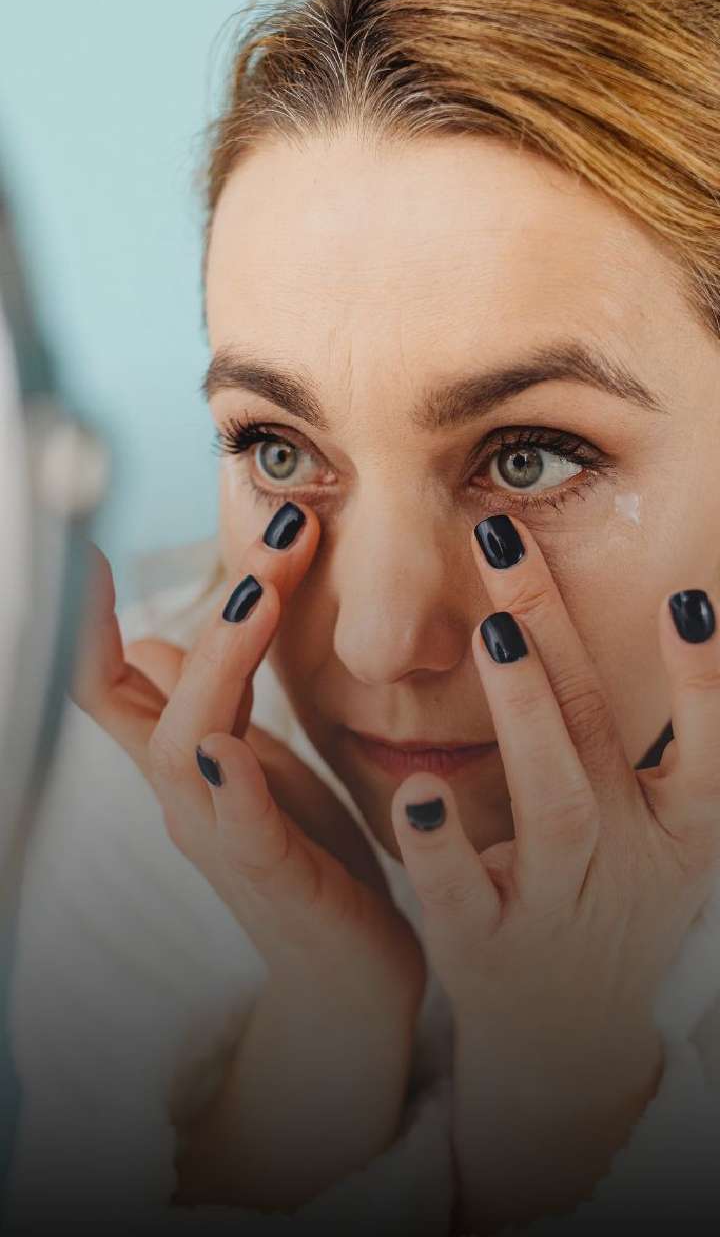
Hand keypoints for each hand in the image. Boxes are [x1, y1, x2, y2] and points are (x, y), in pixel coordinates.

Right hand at [72, 507, 424, 1208]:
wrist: (345, 972)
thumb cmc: (299, 852)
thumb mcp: (248, 759)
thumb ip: (201, 702)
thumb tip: (148, 638)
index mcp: (183, 754)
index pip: (109, 675)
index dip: (86, 614)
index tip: (90, 540)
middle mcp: (184, 790)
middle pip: (146, 690)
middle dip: (210, 602)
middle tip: (279, 529)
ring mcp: (220, 835)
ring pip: (184, 744)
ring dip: (218, 664)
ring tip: (258, 597)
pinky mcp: (274, 880)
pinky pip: (239, 831)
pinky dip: (230, 785)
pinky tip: (228, 747)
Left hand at [389, 512, 719, 1231]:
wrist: (567, 1036)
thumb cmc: (609, 902)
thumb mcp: (657, 835)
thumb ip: (650, 744)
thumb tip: (671, 618)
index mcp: (675, 830)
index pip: (703, 748)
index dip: (702, 679)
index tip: (688, 597)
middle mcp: (624, 857)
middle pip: (597, 738)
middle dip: (558, 640)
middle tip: (508, 542)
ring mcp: (557, 901)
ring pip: (552, 804)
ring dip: (527, 716)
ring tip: (492, 635)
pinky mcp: (486, 944)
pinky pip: (464, 890)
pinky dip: (447, 841)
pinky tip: (420, 788)